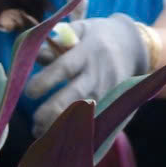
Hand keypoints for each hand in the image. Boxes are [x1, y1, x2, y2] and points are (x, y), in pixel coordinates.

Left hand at [25, 15, 155, 131]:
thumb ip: (55, 43)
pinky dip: (80, 128)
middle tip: (35, 120)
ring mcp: (109, 88)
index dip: (46, 81)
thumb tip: (36, 57)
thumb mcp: (80, 30)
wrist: (136, 45)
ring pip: (87, 111)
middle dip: (54, 109)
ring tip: (41, 131)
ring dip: (64, 123)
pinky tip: (62, 136)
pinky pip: (97, 118)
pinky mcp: (116, 100)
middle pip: (76, 94)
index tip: (30, 93)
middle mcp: (99, 72)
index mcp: (88, 51)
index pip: (65, 67)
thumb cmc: (99, 36)